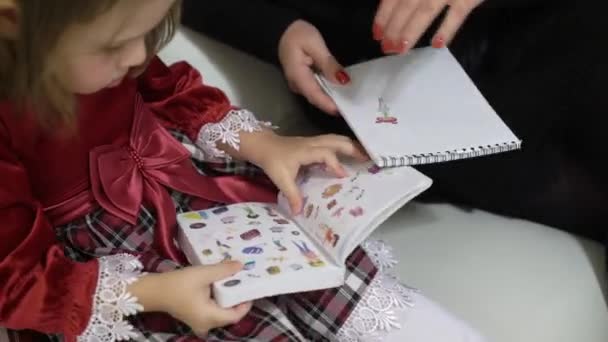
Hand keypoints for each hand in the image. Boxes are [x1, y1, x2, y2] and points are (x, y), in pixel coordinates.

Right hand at [128, 261, 250, 336]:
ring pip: (220, 312)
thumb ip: (223, 270)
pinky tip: (219, 285)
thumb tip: (241, 266)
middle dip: (237, 299)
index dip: (245, 302)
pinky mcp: (194, 317)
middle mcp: (206, 324)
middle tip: (243, 282)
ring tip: (233, 282)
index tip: (249, 287)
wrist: (153, 291)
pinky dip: (218, 300)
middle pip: (229, 314)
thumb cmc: (178, 284)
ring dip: (227, 299)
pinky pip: (212, 311)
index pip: (236, 315)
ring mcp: (199, 322)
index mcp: (210, 317)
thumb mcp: (202, 274)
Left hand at [244, 132, 367, 213]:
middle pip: (337, 141)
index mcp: (306, 151)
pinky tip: (350, 155)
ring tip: (365, 155)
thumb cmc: (272, 160)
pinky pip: (332, 141)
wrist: (263, 145)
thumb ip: (292, 194)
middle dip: (353, 148)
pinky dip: (343, 146)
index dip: (335, 164)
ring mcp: (314, 141)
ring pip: (336, 139)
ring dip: (350, 145)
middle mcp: (313, 143)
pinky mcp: (313, 142)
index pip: (325, 154)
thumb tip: (299, 212)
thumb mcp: (281, 179)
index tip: (343, 176)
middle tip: (369, 158)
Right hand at [278, 19, 350, 114]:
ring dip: (332, 98)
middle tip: (352, 106)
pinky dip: (329, 91)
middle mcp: (297, 85)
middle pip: (317, 99)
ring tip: (349, 98)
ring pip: (317, 96)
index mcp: (298, 77)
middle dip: (333, 104)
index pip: (315, 96)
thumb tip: (342, 81)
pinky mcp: (303, 81)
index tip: (345, 110)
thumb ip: (328, 64)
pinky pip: (317, 89)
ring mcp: (299, 84)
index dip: (329, 105)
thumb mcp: (315, 45)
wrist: (282, 29)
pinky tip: (340, 89)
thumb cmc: (297, 35)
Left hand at [373, 0, 483, 53]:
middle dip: (393, 28)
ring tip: (401, 49)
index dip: (383, 16)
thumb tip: (393, 4)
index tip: (377, 34)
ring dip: (411, 32)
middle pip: (405, 6)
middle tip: (387, 48)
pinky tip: (437, 44)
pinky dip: (447, 29)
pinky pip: (457, 14)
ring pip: (425, 11)